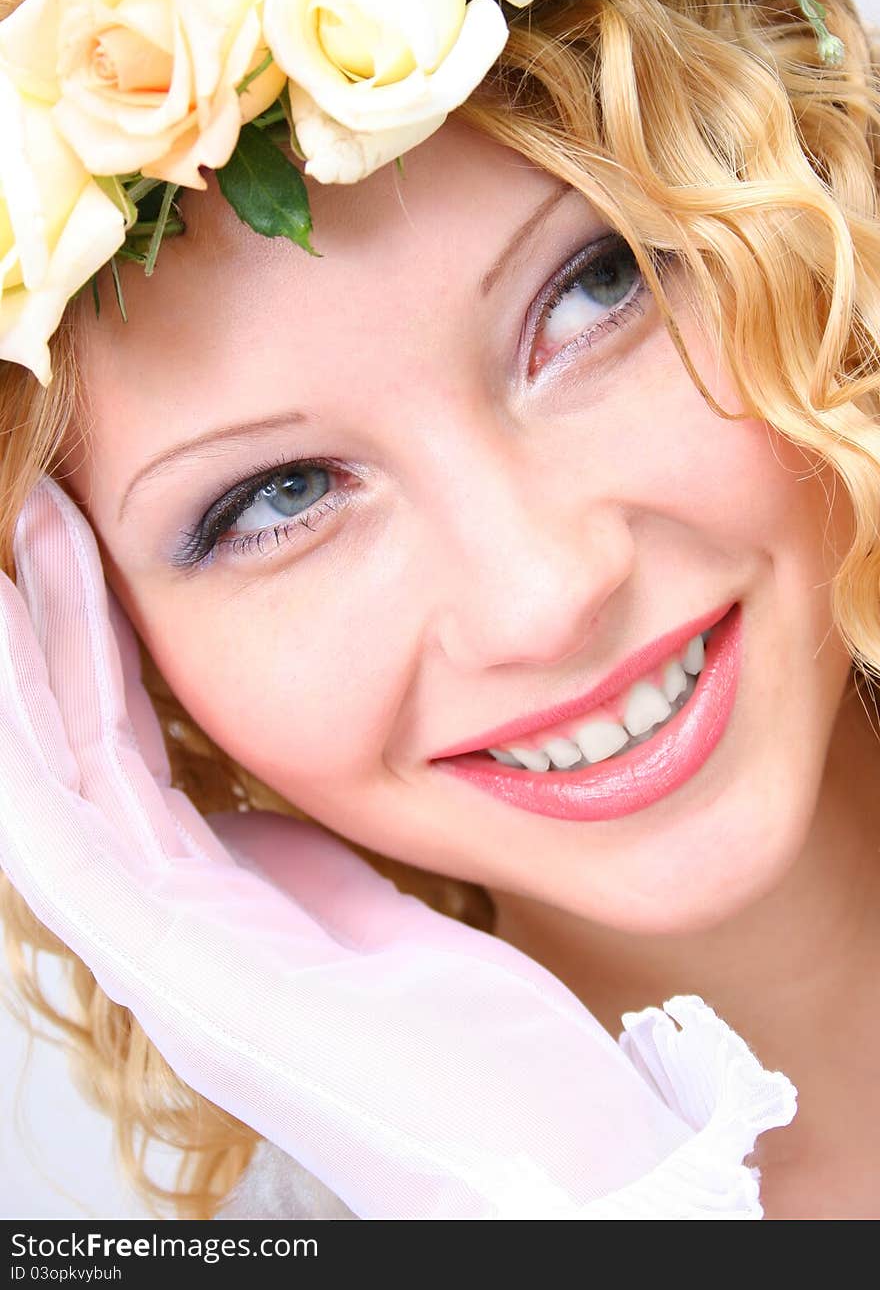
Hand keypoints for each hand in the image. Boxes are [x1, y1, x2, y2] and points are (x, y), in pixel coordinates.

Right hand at [0, 477, 695, 1218]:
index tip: (91, 553)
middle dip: (53, 629)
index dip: (94, 654)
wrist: (529, 1168)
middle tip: (43, 511)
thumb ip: (304, 868)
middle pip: (79, 754)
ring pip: (59, 782)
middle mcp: (170, 935)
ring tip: (21, 545)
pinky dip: (39, 739)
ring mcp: (172, 959)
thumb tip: (263, 812)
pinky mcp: (191, 976)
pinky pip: (84, 835)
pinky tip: (18, 644)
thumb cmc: (470, 1057)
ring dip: (34, 656)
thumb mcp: (374, 923)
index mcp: (217, 912)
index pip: (126, 759)